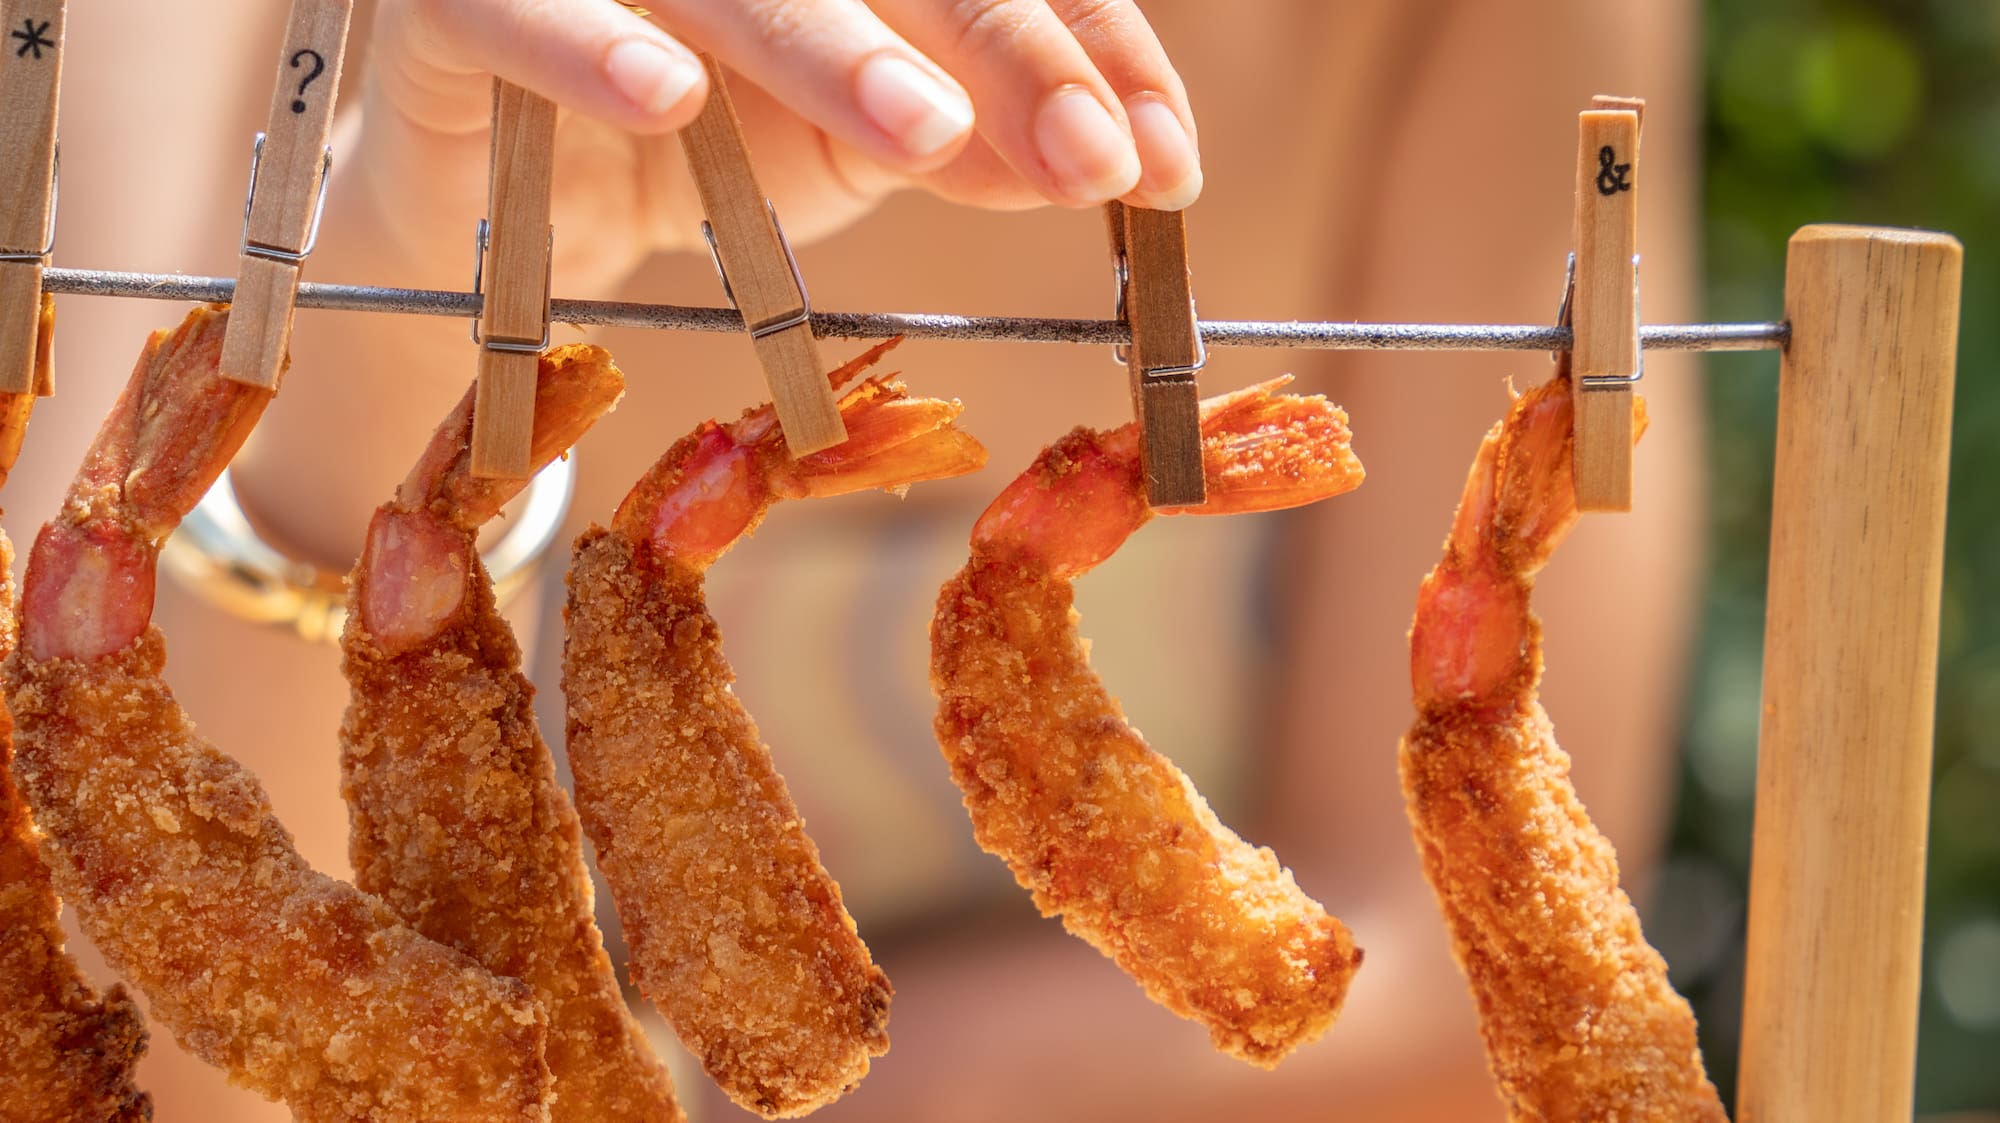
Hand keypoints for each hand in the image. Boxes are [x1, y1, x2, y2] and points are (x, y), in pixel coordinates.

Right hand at [357, 0, 1201, 288]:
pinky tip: (669, 101)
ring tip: (924, 133)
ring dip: (828, 47)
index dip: (1085, 44)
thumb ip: (973, 139)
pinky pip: (517, 6)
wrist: (509, 208)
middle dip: (1002, 47)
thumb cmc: (705, 149)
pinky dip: (586, 49)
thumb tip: (1102, 160)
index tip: (1161, 161)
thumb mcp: (862, 148)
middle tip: (1091, 157)